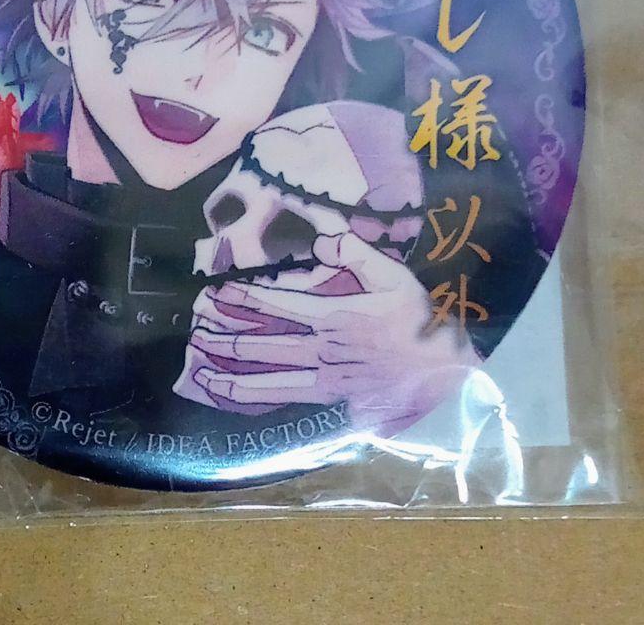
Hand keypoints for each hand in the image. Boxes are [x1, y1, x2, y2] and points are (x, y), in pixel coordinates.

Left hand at [173, 232, 480, 434]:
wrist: (446, 373)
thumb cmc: (420, 320)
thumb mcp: (395, 276)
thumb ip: (357, 253)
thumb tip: (322, 240)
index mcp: (334, 318)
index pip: (277, 306)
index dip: (243, 298)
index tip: (215, 291)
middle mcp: (322, 352)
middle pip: (263, 346)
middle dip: (225, 336)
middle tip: (196, 329)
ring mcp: (326, 381)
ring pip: (269, 382)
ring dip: (233, 377)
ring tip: (203, 375)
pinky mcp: (334, 403)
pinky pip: (290, 401)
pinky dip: (262, 401)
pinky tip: (242, 402)